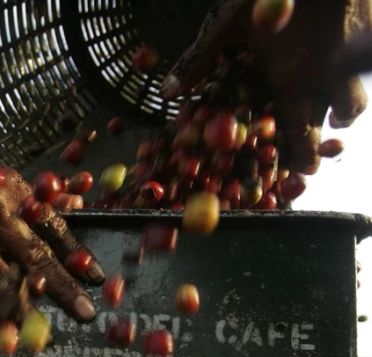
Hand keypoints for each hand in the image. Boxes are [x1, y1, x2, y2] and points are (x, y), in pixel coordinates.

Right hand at [0, 140, 101, 335]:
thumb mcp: (2, 177)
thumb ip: (36, 197)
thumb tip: (77, 200)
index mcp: (17, 200)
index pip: (54, 230)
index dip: (77, 255)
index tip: (98, 279)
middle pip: (37, 258)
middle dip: (63, 288)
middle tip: (84, 314)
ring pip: (2, 281)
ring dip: (22, 311)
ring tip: (37, 338)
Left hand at [163, 0, 369, 173]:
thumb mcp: (226, 23)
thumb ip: (199, 60)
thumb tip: (169, 92)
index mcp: (293, 77)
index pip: (300, 129)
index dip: (301, 153)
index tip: (301, 170)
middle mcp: (328, 70)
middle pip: (340, 115)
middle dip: (326, 137)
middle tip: (313, 156)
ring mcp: (353, 50)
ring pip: (357, 92)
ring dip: (345, 107)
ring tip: (333, 113)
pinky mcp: (368, 30)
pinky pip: (362, 64)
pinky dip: (351, 74)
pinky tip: (339, 68)